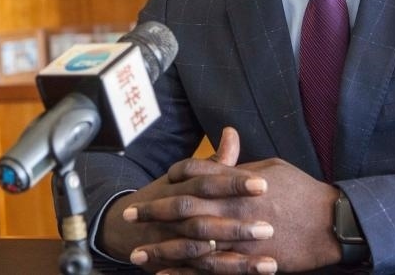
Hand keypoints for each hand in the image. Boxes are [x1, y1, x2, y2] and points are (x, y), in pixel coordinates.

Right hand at [100, 127, 277, 272]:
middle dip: (236, 224)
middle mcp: (173, 215)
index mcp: (180, 188)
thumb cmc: (165, 196)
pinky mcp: (171, 264)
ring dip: (235, 260)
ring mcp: (170, 241)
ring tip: (270, 264)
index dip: (234, 182)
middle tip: (269, 227)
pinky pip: (196, 273)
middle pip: (204, 218)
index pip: (207, 182)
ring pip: (202, 251)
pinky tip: (245, 274)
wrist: (125, 226)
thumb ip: (214, 162)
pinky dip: (218, 273)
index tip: (264, 184)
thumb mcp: (184, 176)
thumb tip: (232, 133)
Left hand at [124, 128, 342, 272]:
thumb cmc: (303, 191)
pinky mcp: (249, 262)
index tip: (156, 183)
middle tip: (129, 216)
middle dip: (154, 213)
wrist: (331, 223)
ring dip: (162, 249)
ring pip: (191, 244)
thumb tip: (225, 142)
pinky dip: (186, 274)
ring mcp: (240, 237)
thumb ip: (241, 163)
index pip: (196, 175)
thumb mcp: (271, 167)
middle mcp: (234, 208)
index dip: (172, 178)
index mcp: (238, 182)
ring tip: (137, 256)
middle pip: (184, 208)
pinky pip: (211, 270)